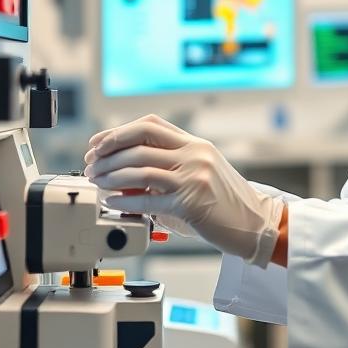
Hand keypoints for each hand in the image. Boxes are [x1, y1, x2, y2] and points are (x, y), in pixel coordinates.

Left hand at [83, 114, 283, 267]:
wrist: (256, 223)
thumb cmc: (226, 203)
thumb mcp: (200, 174)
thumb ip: (170, 168)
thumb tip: (126, 173)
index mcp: (196, 144)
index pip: (151, 124)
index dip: (120, 131)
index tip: (100, 144)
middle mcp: (194, 155)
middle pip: (140, 141)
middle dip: (108, 152)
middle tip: (91, 164)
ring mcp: (193, 177)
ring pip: (140, 167)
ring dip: (110, 175)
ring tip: (97, 183)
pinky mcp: (190, 202)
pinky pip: (147, 198)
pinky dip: (124, 200)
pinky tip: (112, 202)